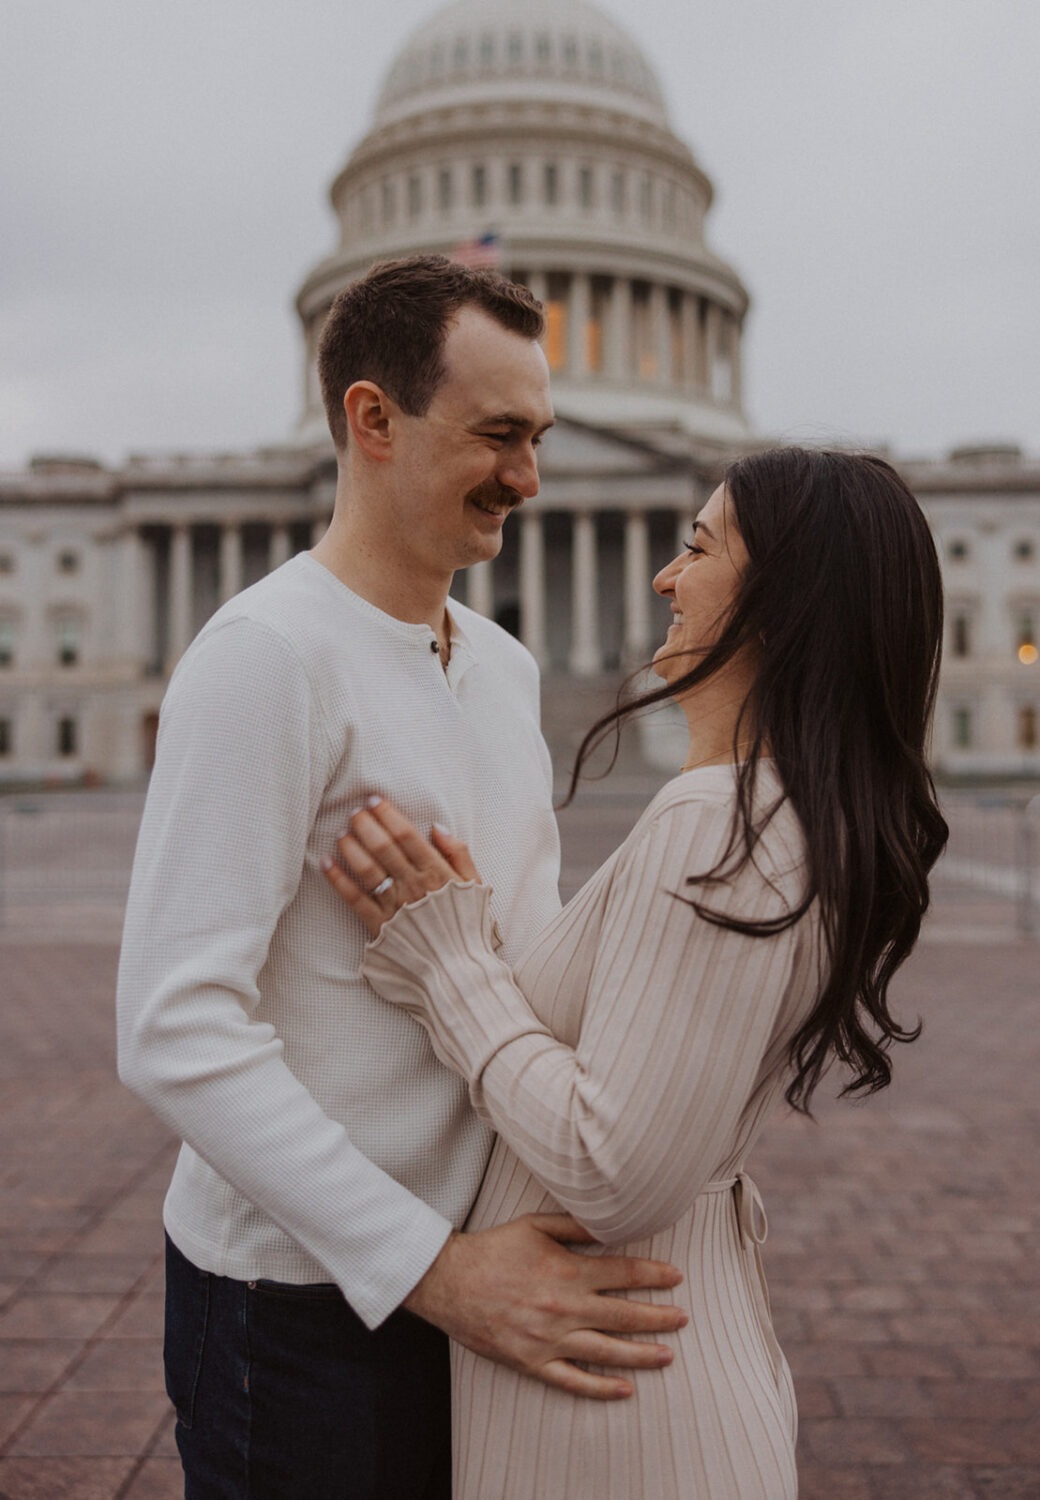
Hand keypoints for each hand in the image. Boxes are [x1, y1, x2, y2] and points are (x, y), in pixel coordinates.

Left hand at [322, 797, 479, 936]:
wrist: (460, 973)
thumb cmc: (469, 928)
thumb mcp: (476, 887)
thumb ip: (459, 854)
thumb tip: (437, 827)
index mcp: (437, 873)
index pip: (407, 835)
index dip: (388, 815)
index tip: (374, 801)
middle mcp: (413, 886)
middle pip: (383, 847)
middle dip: (366, 825)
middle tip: (355, 812)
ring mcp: (394, 907)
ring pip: (367, 869)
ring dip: (351, 847)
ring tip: (342, 833)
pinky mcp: (379, 928)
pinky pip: (354, 899)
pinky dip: (338, 879)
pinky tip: (327, 862)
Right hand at [404, 1213, 686, 1400]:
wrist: (449, 1281)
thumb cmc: (494, 1249)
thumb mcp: (535, 1225)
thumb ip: (576, 1226)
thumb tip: (612, 1227)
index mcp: (567, 1271)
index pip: (624, 1274)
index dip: (654, 1276)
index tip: (676, 1278)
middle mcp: (564, 1307)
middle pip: (624, 1316)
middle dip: (659, 1318)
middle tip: (684, 1319)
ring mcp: (549, 1339)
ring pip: (607, 1352)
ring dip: (642, 1354)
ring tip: (668, 1355)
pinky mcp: (532, 1362)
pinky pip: (573, 1381)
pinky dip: (601, 1388)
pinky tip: (625, 1389)